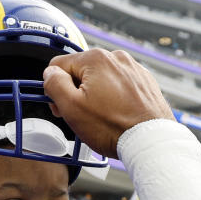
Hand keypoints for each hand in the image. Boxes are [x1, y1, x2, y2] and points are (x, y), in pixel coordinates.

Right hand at [43, 48, 173, 158]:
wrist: (149, 141)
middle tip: (82, 116)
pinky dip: (114, 98)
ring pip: (100, 79)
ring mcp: (133, 69)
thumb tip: (50, 73)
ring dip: (95, 95)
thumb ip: (54, 84)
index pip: (59, 65)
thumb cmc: (114, 128)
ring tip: (102, 117)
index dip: (55, 88)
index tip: (62, 107)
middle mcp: (116, 58)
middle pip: (81, 71)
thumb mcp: (71, 108)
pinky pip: (119, 86)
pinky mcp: (144, 81)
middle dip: (76, 92)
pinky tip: (116, 115)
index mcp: (96, 59)